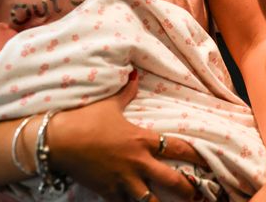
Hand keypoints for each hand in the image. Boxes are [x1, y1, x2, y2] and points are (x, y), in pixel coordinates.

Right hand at [48, 77, 205, 201]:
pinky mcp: (108, 192)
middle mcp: (138, 163)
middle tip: (198, 195)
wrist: (57, 141)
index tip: (208, 160)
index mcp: (142, 140)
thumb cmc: (84, 120)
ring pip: (151, 200)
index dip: (196, 155)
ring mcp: (123, 180)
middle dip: (188, 190)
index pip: (178, 148)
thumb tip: (135, 76)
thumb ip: (127, 92)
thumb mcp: (109, 104)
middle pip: (173, 181)